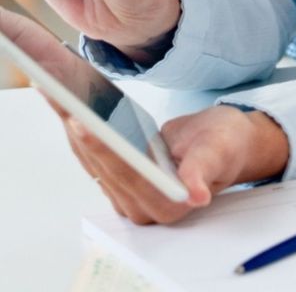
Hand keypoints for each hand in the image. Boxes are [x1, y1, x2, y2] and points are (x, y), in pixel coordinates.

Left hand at [59, 103, 290, 224]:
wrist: (228, 146)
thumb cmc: (228, 145)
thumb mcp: (220, 150)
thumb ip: (203, 171)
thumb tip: (196, 194)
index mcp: (166, 205)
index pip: (127, 174)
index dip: (104, 148)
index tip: (84, 124)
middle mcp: (141, 209)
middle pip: (102, 167)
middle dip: (80, 131)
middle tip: (60, 96)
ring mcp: (128, 197)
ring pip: (92, 161)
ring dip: (74, 128)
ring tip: (58, 94)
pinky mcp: (121, 182)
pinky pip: (95, 157)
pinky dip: (82, 132)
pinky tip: (70, 108)